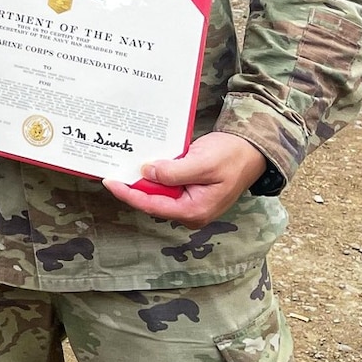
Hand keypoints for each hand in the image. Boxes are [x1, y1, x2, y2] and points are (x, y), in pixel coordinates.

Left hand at [103, 132, 266, 227]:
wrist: (251, 149)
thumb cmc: (232, 156)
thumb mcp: (202, 162)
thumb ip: (173, 172)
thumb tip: (146, 173)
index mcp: (194, 211)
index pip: (153, 205)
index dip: (129, 194)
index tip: (111, 182)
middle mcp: (191, 211)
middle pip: (152, 201)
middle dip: (132, 187)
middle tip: (112, 171)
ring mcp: (190, 202)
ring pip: (158, 193)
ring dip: (142, 180)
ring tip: (123, 166)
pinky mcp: (189, 191)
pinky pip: (166, 185)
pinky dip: (154, 175)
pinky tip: (144, 164)